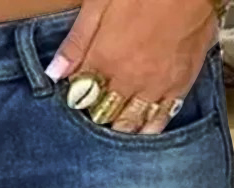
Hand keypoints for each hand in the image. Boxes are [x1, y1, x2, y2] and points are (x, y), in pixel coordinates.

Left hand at [44, 0, 218, 133]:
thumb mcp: (99, 3)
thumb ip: (77, 41)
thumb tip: (53, 73)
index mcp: (105, 60)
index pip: (81, 96)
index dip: (76, 98)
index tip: (76, 95)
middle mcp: (128, 80)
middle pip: (105, 114)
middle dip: (97, 115)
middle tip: (96, 110)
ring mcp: (155, 86)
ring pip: (131, 122)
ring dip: (120, 127)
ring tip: (115, 123)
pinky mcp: (180, 84)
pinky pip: (161, 117)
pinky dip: (148, 126)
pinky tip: (143, 129)